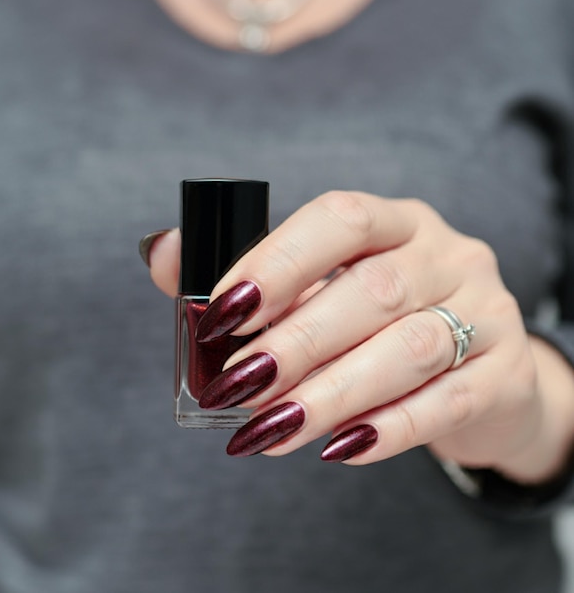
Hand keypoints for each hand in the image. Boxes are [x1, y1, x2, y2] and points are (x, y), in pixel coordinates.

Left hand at [146, 192, 573, 482]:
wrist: (478, 370)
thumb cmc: (379, 323)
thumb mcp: (323, 287)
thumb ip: (247, 276)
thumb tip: (161, 254)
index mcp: (396, 222)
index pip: (340, 219)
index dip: (278, 260)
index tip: (221, 312)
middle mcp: (447, 256)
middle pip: (372, 290)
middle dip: (296, 340)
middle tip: (237, 384)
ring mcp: (487, 312)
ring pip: (410, 349)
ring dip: (331, 393)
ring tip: (271, 429)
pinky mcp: (505, 373)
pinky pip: (447, 402)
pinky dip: (388, 429)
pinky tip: (339, 448)